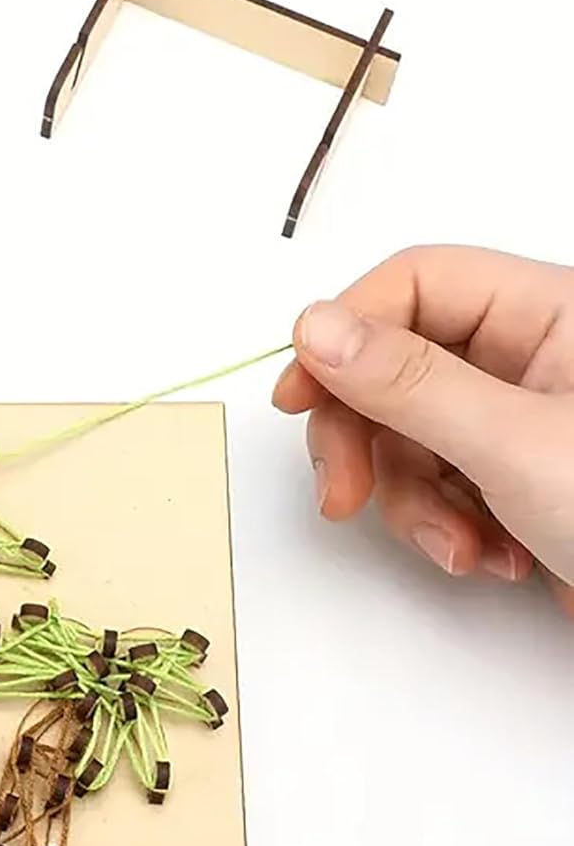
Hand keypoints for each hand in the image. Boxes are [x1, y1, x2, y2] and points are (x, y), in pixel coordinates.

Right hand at [273, 245, 573, 614]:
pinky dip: (448, 527)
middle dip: (366, 440)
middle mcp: (533, 355)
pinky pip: (441, 484)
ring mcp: (522, 419)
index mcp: (551, 311)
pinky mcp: (516, 478)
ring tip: (460, 550)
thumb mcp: (514, 443)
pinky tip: (492, 559)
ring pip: (409, 438)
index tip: (297, 396)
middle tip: (342, 497)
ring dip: (414, 504)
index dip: (344, 333)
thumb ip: (408, 382)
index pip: (416, 286)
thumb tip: (316, 327)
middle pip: (395, 367)